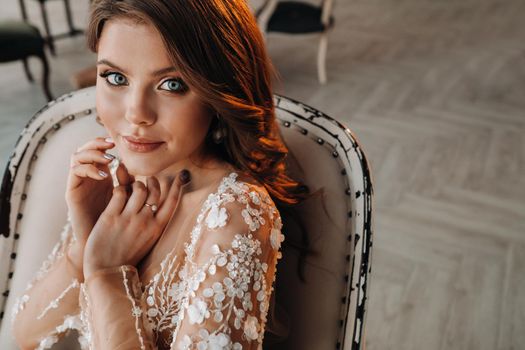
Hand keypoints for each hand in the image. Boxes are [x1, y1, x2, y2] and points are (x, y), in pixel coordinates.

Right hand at [65, 137, 133, 268]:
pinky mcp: (72, 192)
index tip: (122, 141)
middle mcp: (89, 177)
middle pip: (89, 148)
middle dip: (99, 143)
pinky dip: (89, 169)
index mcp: (103, 176)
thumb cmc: (118, 228)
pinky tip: (104, 174)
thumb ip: (136, 189)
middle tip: (112, 143)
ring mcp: (79, 183)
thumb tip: (152, 177)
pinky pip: (76, 171)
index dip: (109, 142)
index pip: (102, 149)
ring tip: (110, 158)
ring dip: (93, 153)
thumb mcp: (129, 203)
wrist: (100, 252)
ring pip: (79, 156)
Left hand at [83, 169, 190, 278]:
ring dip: (134, 184)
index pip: (172, 201)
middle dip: (152, 181)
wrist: (107, 272)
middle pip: (155, 190)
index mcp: (157, 229)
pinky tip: (117, 194)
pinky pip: (119, 192)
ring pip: (138, 188)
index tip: (182, 175)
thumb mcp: (148, 241)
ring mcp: (128, 219)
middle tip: (147, 180)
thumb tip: (156, 203)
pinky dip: (119, 189)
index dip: (178, 186)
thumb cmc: (127, 256)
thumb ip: (153, 222)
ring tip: (129, 189)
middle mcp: (145, 222)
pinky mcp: (111, 217)